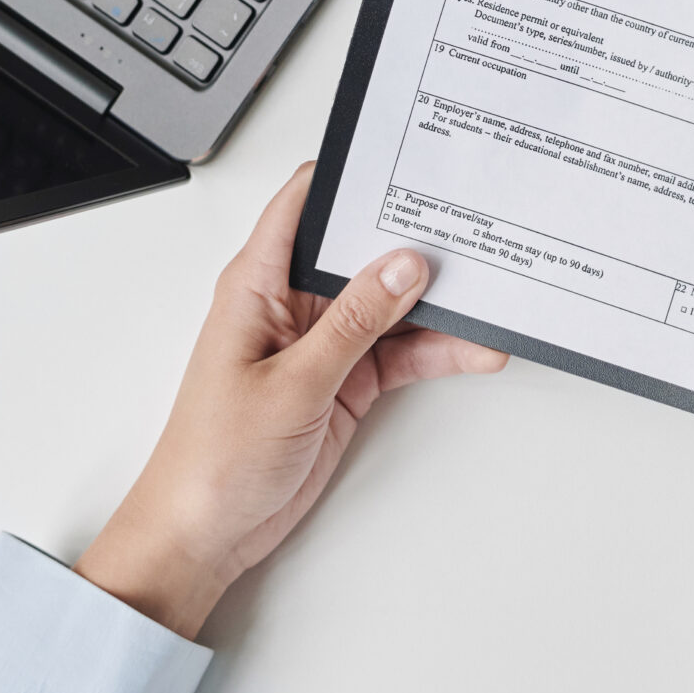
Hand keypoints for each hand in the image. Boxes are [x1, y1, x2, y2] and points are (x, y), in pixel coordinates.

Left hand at [74, 164, 507, 637]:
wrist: (203, 534)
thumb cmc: (211, 460)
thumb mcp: (292, 383)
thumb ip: (353, 321)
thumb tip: (402, 266)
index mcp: (256, 284)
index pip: (303, 203)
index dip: (350, 174)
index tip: (405, 159)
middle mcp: (291, 304)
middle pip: (361, 251)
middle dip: (413, 239)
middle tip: (471, 228)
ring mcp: (322, 342)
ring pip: (391, 303)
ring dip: (438, 304)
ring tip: (490, 296)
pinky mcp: (345, 379)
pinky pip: (401, 351)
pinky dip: (438, 350)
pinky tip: (474, 349)